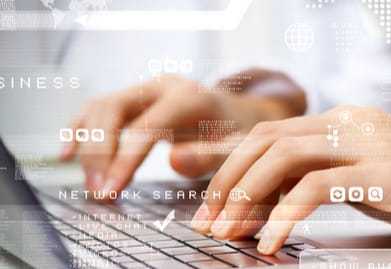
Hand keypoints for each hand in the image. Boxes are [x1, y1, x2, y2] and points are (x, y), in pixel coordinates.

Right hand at [61, 72, 305, 196]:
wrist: (238, 115)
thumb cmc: (237, 134)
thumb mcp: (236, 148)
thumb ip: (209, 156)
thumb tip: (174, 162)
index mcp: (189, 96)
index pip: (145, 126)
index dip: (124, 160)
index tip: (111, 191)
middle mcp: (162, 86)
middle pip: (113, 109)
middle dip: (100, 153)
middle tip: (99, 192)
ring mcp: (145, 89)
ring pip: (100, 108)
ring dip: (88, 147)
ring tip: (92, 186)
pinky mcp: (133, 99)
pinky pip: (97, 110)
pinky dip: (80, 131)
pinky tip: (68, 155)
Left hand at [190, 106, 390, 253]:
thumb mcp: (370, 175)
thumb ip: (327, 176)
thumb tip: (274, 200)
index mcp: (345, 121)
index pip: (273, 132)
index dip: (231, 160)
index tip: (206, 192)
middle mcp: (351, 123)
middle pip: (268, 139)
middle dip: (228, 179)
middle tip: (209, 218)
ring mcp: (367, 144)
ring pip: (283, 156)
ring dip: (246, 194)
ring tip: (229, 229)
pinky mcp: (382, 172)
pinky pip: (315, 188)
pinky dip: (284, 214)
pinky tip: (272, 240)